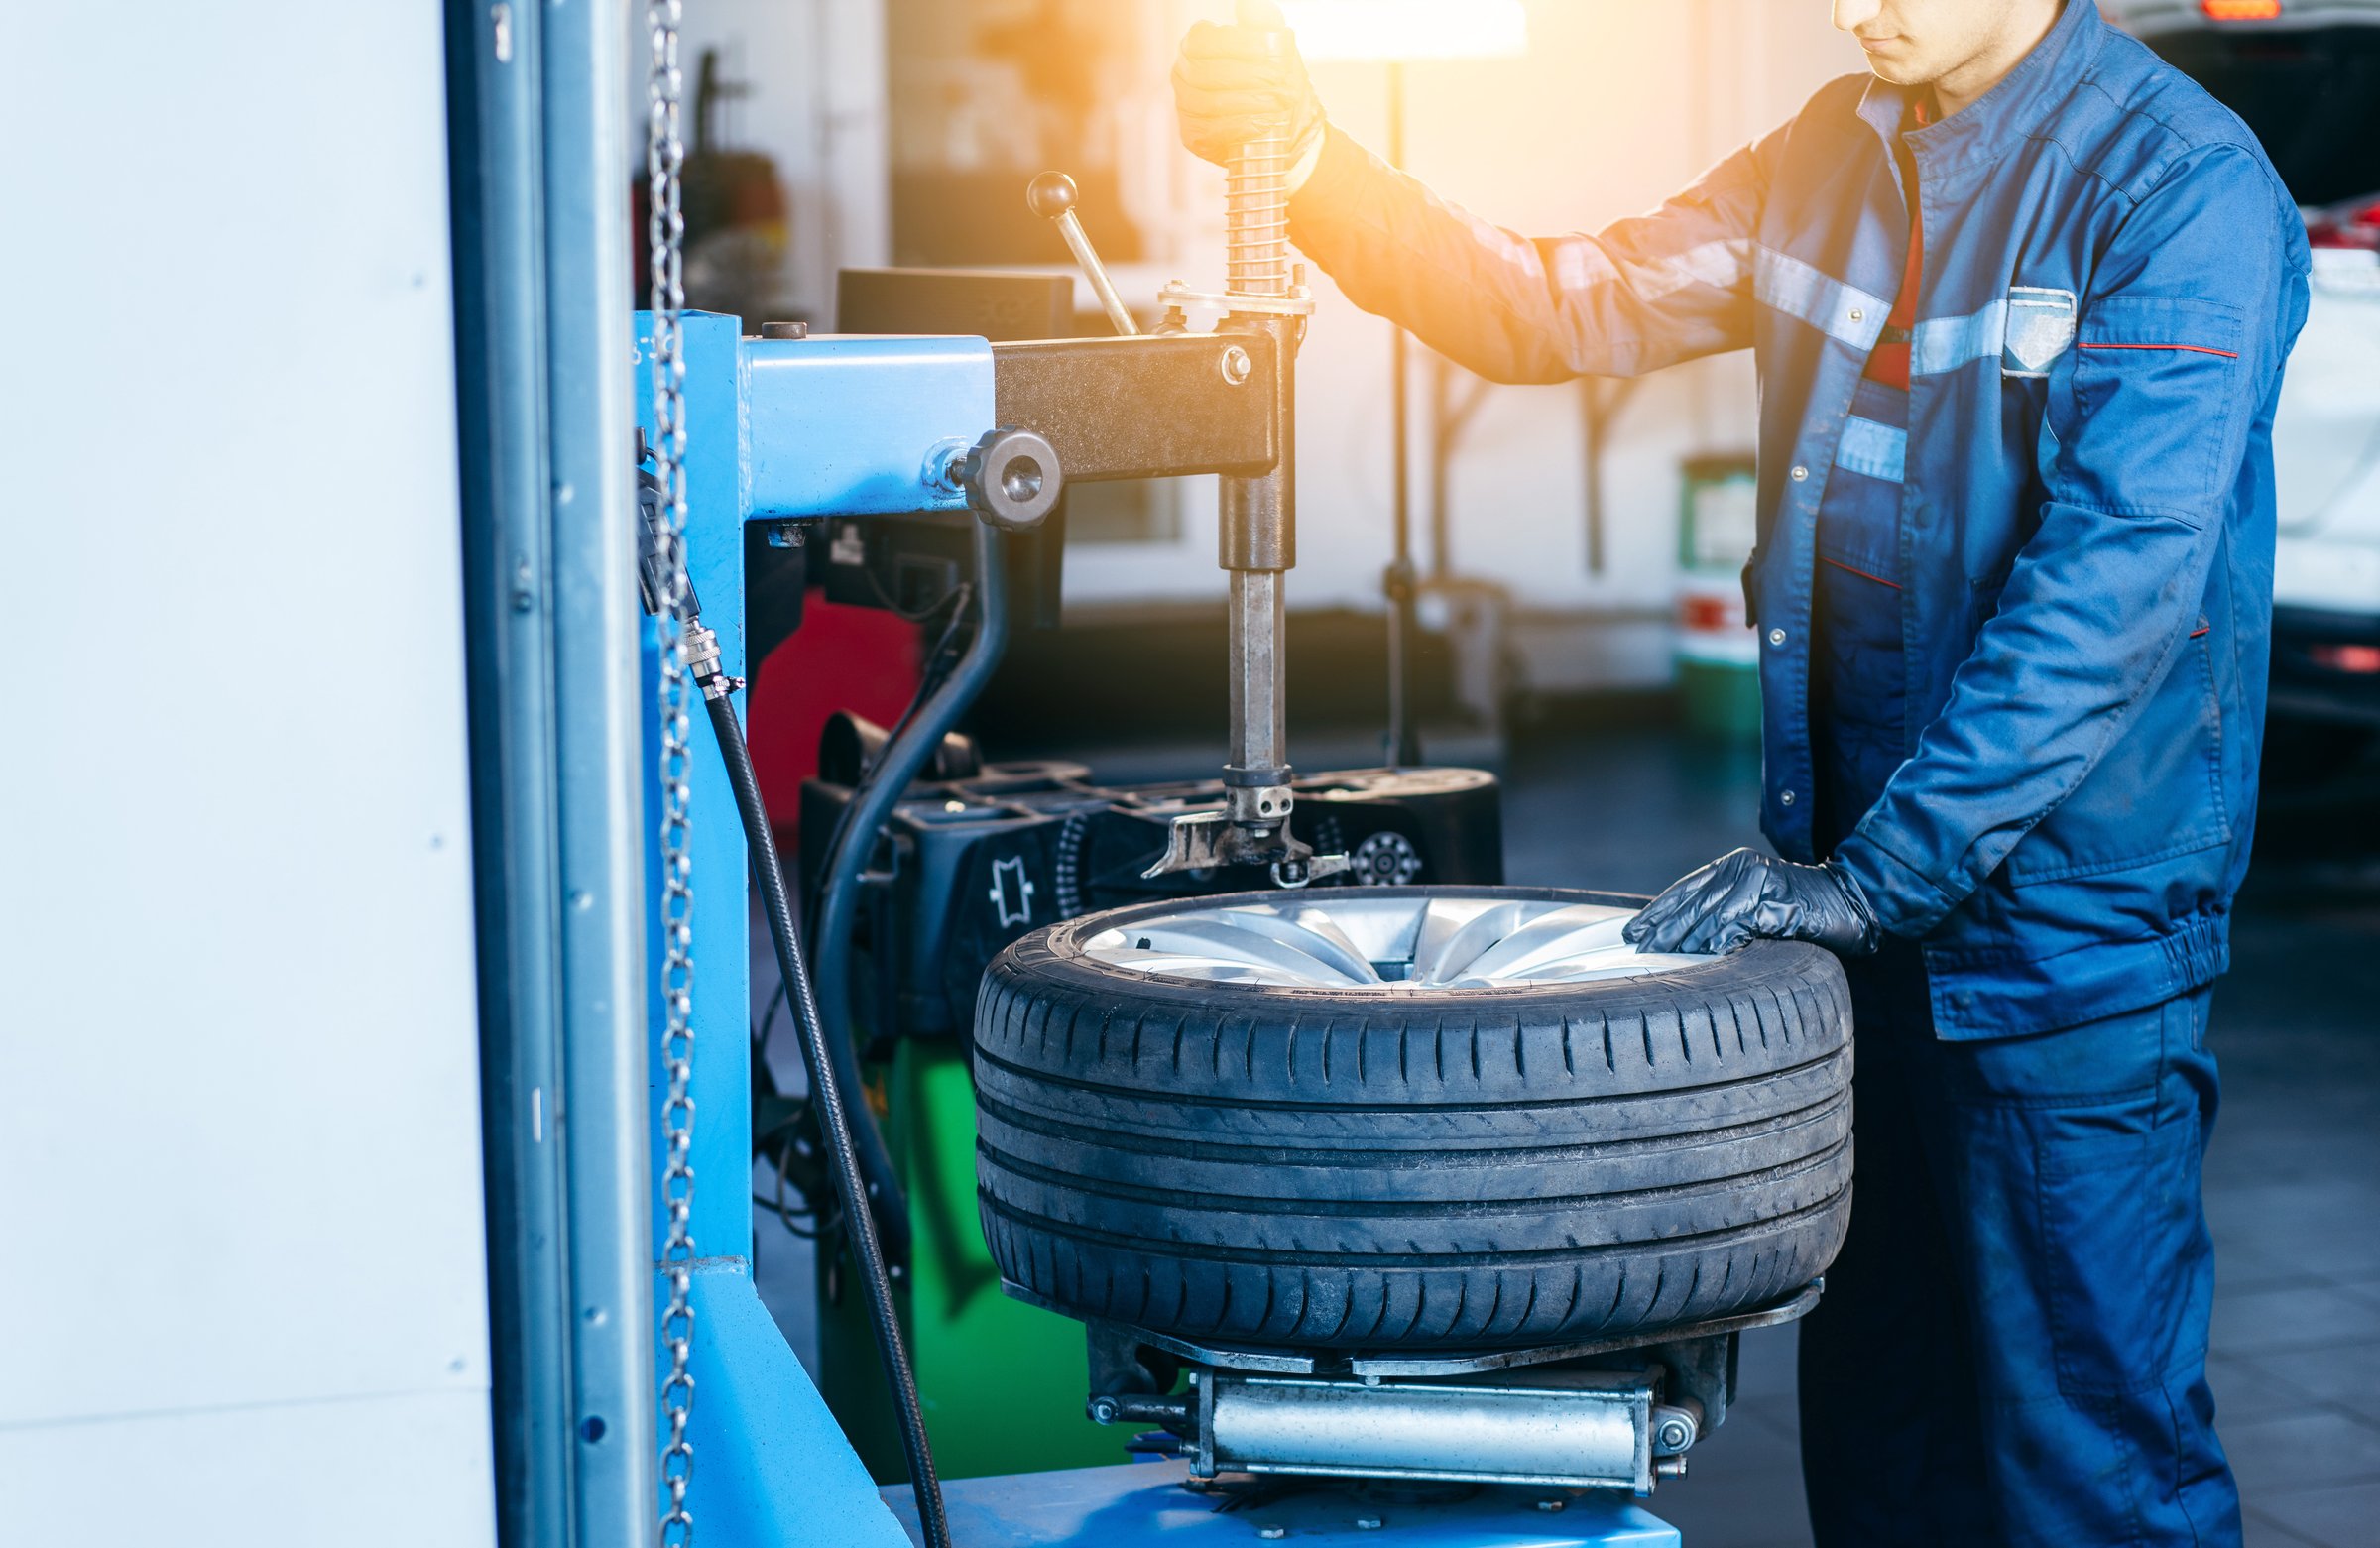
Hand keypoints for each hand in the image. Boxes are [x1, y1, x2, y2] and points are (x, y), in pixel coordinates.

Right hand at [1173, 0, 1326, 181]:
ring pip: (1208, 102)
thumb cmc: (1276, 81)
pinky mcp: (1192, 135)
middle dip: (1247, 77)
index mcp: (1197, 44)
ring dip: (1247, 102)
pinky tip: (1260, 125)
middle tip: (1280, 82)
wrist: (1284, 127)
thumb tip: (1246, 3)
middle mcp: (1184, 73)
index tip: (1272, 55)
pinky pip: (1209, 131)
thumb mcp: (1275, 47)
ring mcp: (1184, 105)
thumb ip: (1262, 21)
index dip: (1240, 46)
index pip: (1205, 40)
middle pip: (1206, 72)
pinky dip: (1238, 128)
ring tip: (1276, 103)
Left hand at [1623, 849, 1882, 956]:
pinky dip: (1719, 945)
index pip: (1685, 890)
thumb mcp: (1756, 898)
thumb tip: (1682, 936)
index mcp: (1733, 865)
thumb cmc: (1802, 906)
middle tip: (1641, 953)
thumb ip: (1724, 908)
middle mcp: (1742, 869)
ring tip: (1662, 962)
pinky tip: (1702, 960)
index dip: (1657, 912)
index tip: (1634, 932)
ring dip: (1685, 943)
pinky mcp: (1776, 904)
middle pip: (1692, 904)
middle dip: (1663, 931)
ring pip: (1710, 918)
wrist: (1853, 900)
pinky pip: (1739, 928)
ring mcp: (1759, 885)